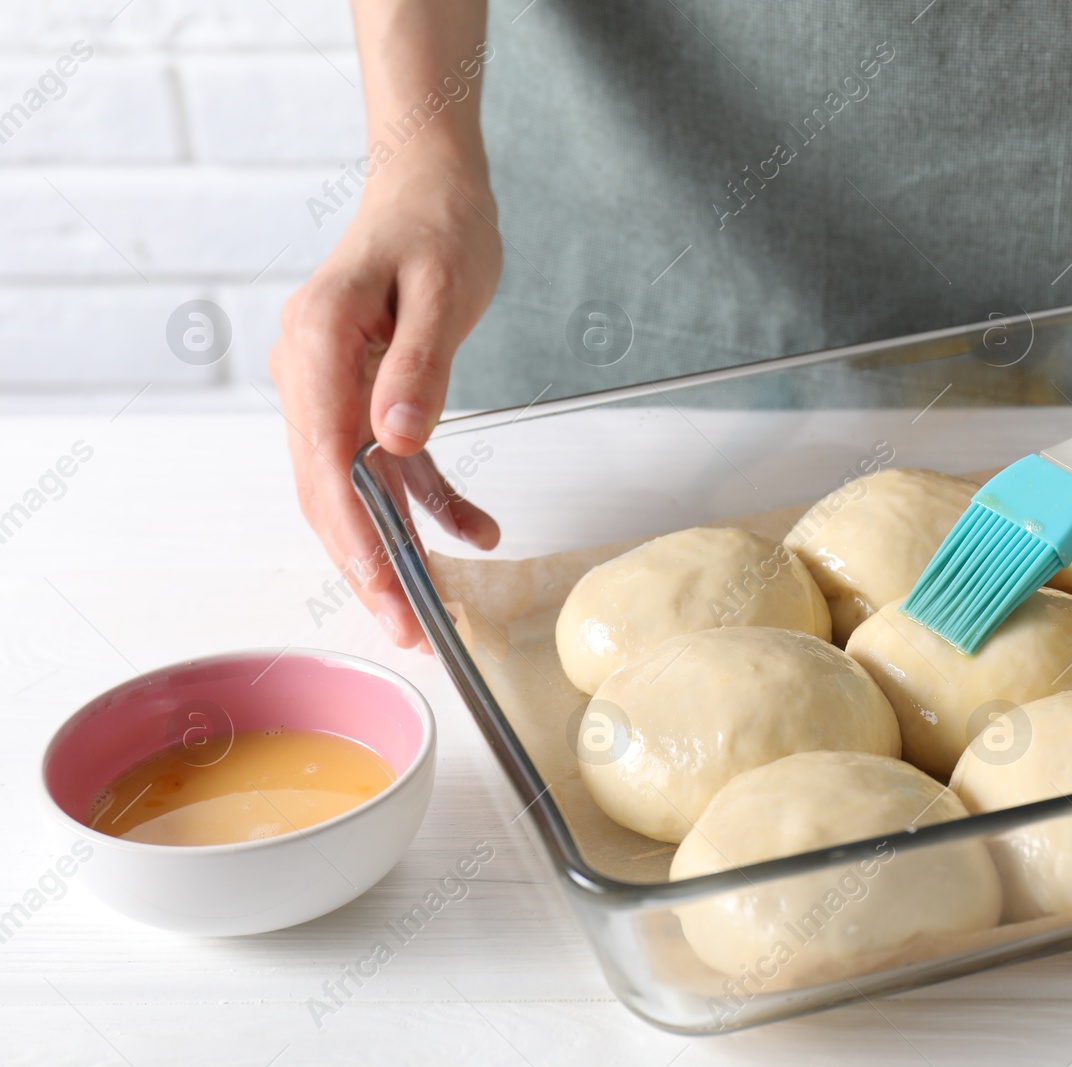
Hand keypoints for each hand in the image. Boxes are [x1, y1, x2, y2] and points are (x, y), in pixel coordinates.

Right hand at [269, 157, 501, 648]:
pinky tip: (473, 530)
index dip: (356, 535)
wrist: (429, 184)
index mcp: (318, 342)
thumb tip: (396, 441)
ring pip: (350, 489)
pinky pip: (386, 464)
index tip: (387, 590)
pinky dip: (424, 501)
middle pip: (327, 489)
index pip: (327, 461)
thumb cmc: (437, 223)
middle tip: (407, 629)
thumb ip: (420, 367)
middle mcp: (307, 370)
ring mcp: (327, 387)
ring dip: (389, 548)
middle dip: (367, 565)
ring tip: (427, 609)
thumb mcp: (443, 290)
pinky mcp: (360, 396)